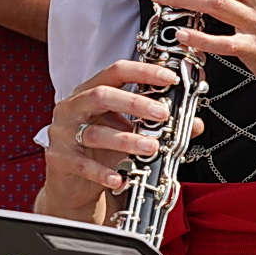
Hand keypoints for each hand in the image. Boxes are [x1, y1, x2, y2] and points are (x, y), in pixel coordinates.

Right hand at [40, 59, 200, 216]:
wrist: (73, 183)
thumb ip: (161, 125)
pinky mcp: (59, 159)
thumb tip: (197, 124)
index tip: (170, 78)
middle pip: (101, 95)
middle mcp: (73, 108)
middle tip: (163, 114)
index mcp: (91, 92)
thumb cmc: (103, 150)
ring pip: (95, 133)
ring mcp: (62, 133)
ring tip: (152, 147)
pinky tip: (121, 178)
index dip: (143, 72)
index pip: (116, 71)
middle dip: (135, 103)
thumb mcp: (131, 131)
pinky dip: (104, 172)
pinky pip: (83, 165)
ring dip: (127, 140)